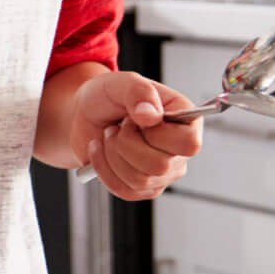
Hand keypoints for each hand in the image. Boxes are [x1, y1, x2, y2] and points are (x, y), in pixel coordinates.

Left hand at [72, 72, 201, 200]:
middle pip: (160, 166)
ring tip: (110, 136)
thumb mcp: (121, 83)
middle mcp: (179, 151)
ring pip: (139, 180)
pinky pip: (124, 190)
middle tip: (120, 126)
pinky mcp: (143, 188)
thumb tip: (152, 116)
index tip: (139, 118)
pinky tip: (101, 150)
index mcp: (185, 122)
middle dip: (127, 144)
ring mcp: (163, 173)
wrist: (85, 115)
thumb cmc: (108, 97)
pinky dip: (103, 169)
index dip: (158, 134)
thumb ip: (139, 92)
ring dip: (113, 155)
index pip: (189, 144)